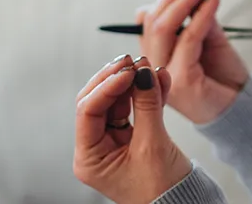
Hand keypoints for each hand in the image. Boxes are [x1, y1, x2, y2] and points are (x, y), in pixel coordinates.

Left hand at [74, 54, 191, 203]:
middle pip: (97, 102)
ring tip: (150, 66)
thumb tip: (143, 72)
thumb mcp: (153, 146)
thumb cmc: (164, 191)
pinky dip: (146, 95)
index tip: (127, 70)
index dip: (106, 87)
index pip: (88, 111)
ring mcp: (112, 142)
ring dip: (134, 83)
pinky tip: (159, 79)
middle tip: (133, 61)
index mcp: (89, 158)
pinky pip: (134, 110)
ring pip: (117, 102)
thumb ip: (147, 105)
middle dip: (116, 80)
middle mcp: (95, 149)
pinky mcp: (130, 138)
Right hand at [135, 0, 247, 123]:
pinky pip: (187, 39)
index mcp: (155, 56)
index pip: (148, 20)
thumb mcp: (208, 41)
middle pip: (152, 21)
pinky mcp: (181, 79)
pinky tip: (212, 0)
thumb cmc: (223, 77)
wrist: (240, 111)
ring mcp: (164, 75)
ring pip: (163, 28)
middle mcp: (153, 66)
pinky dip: (200, 16)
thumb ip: (197, 21)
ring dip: (185, 0)